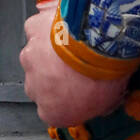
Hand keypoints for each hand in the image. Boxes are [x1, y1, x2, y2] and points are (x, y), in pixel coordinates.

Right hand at [19, 0, 130, 126]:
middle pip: (40, 85)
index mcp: (51, 111)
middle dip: (54, 77)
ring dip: (51, 53)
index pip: (53, 112)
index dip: (66, 100)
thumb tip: (101, 102)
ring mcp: (30, 59)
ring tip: (73, 46)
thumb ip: (96, 106)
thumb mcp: (109, 102)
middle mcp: (34, 88)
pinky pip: (38, 30)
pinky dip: (49, 29)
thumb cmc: (103, 74)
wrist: (98, 42)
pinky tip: (66, 27)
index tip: (80, 93)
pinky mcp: (32, 31)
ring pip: (36, 57)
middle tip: (77, 68)